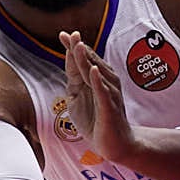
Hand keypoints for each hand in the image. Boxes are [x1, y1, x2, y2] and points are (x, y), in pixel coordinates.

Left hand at [61, 30, 133, 162]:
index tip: (64, 35)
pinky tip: (93, 71)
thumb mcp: (78, 98)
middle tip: (72, 35)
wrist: (115, 145)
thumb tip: (68, 61)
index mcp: (97, 80)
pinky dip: (98, 81)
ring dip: (87, 60)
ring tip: (79, 46)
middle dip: (80, 49)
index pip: (84, 61)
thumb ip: (74, 80)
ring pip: (96, 74)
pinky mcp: (110, 108)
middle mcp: (106, 83)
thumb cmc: (96, 121)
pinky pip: (104, 92)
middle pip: (91, 63)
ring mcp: (109, 95)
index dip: (74, 48)